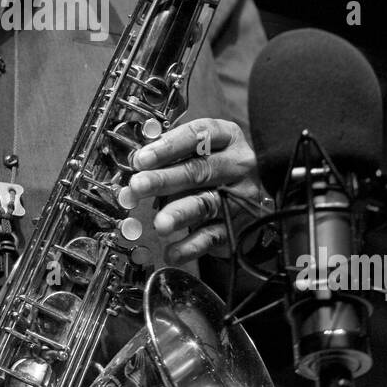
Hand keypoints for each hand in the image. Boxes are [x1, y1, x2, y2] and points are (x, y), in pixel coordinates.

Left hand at [127, 116, 261, 264]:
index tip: (142, 158)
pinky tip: (172, 251)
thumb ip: (170, 155)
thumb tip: (136, 165)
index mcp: (227, 137)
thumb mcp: (198, 150)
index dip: (168, 146)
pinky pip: (213, 236)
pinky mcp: (239, 225)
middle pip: (199, 170)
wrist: (250, 194)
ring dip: (179, 213)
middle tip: (138, 186)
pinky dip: (190, 246)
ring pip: (207, 204)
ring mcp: (241, 196)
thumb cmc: (213, 165)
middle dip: (164, 179)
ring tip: (159, 223)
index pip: (199, 135)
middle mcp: (238, 164)